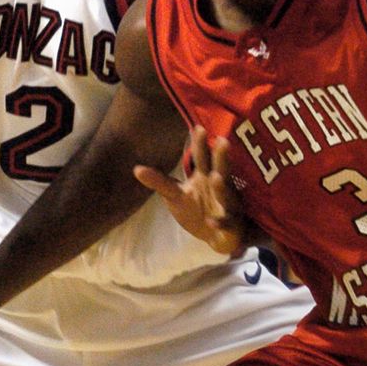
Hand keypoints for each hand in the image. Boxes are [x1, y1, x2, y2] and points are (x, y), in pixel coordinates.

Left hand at [134, 126, 245, 255]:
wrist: (218, 238)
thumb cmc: (198, 210)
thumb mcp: (175, 196)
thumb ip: (159, 182)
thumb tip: (136, 168)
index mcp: (205, 177)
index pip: (203, 157)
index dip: (200, 144)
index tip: (198, 127)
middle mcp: (219, 187)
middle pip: (220, 169)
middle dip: (221, 157)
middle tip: (223, 141)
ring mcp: (227, 206)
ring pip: (226, 195)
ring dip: (222, 187)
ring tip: (216, 178)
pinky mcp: (230, 225)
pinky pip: (226, 223)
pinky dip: (220, 222)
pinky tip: (211, 221)